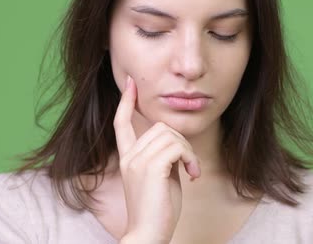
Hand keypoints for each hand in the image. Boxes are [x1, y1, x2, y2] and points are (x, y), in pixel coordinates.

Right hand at [114, 75, 200, 243]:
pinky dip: (190, 158)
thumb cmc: (157, 211)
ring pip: (170, 135)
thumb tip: (176, 145)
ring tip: (191, 172)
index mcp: (127, 158)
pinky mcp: (150, 167)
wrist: (148, 234)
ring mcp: (137, 161)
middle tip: (189, 165)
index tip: (130, 83)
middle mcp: (129, 156)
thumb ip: (161, 158)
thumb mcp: (159, 178)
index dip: (126, 102)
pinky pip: (177, 147)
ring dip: (188, 151)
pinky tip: (192, 175)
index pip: (121, 123)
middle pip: (159, 127)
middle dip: (181, 141)